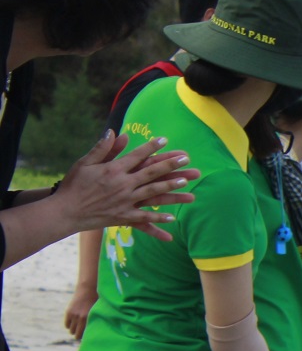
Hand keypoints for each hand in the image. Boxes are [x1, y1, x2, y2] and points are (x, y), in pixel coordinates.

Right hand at [58, 133, 199, 239]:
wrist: (65, 210)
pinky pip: (144, 217)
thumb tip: (114, 131)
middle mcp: (122, 184)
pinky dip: (158, 218)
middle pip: (151, 173)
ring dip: (171, 188)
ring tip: (187, 182)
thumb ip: (102, 148)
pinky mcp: (124, 217)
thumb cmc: (74, 185)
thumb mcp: (85, 163)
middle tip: (187, 159)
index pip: (137, 155)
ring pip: (153, 193)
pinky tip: (172, 218)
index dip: (151, 147)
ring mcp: (125, 201)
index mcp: (113, 169)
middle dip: (171, 165)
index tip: (165, 139)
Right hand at [63, 284, 95, 338]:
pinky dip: (69, 326)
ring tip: (78, 330)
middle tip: (82, 336)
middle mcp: (81, 318)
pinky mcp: (68, 312)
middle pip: (77, 334)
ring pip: (71, 330)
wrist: (88, 289)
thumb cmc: (97, 302)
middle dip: (79, 336)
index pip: (86, 335)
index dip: (87, 338)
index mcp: (90, 319)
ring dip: (74, 331)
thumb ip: (97, 321)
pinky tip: (73, 325)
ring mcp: (74, 315)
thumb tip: (98, 333)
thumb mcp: (99, 312)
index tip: (89, 339)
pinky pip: (67, 325)